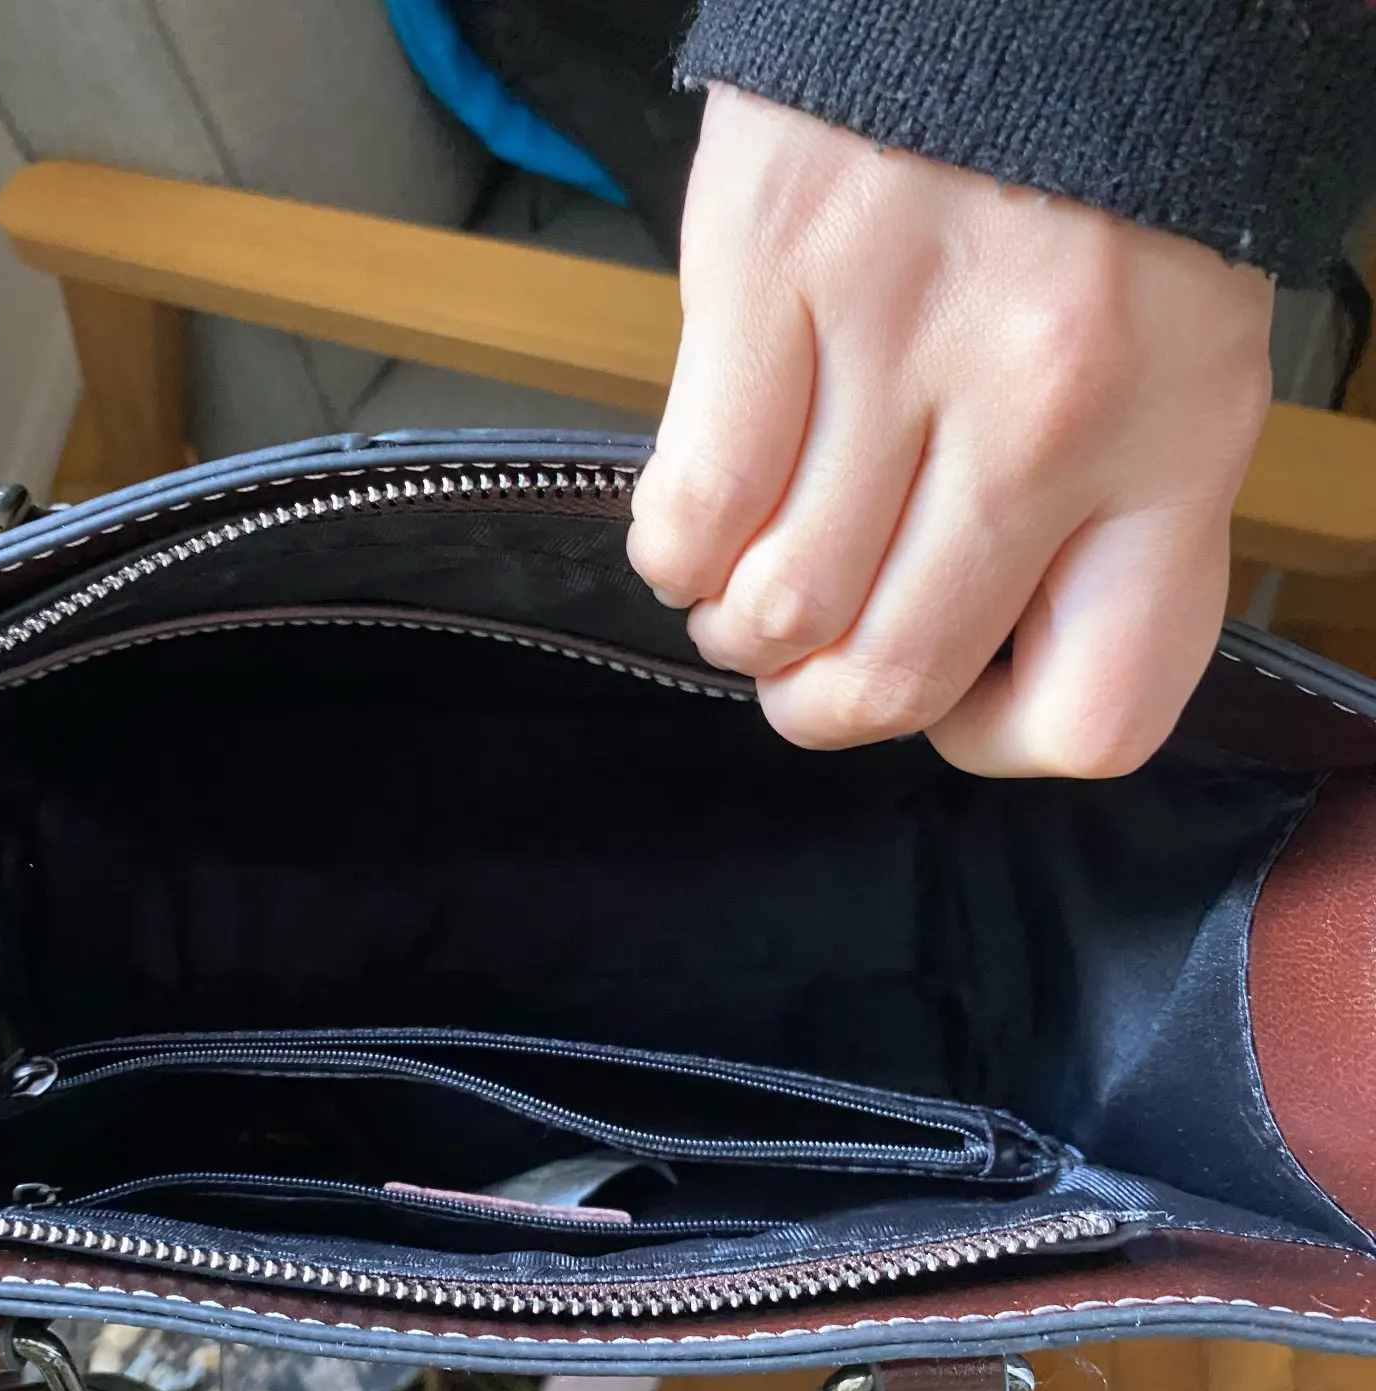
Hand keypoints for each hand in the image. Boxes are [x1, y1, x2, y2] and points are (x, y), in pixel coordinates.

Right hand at [627, 87, 1275, 776]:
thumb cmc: (1095, 193)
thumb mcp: (1170, 363)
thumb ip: (1096, 516)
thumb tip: (959, 659)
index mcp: (1172, 444)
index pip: (1094, 714)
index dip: (992, 742)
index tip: (952, 692)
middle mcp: (1049, 411)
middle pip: (892, 680)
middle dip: (820, 701)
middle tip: (799, 656)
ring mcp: (902, 340)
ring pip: (778, 609)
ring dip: (737, 628)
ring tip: (739, 579)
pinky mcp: (773, 272)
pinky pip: (692, 506)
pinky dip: (673, 553)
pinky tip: (692, 525)